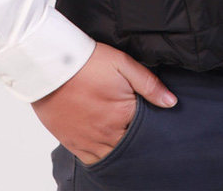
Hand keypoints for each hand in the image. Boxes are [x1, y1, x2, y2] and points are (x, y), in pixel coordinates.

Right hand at [31, 42, 177, 165]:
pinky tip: (107, 148)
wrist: (51, 66)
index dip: (151, 126)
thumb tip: (171, 102)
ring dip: (120, 149)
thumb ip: (148, 84)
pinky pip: (93, 161)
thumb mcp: (123, 64)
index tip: (152, 120)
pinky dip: (102, 157)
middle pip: (131, 146)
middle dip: (137, 140)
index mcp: (123, 114)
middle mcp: (108, 133)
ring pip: (113, 156)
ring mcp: (90, 141)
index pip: (146, 130)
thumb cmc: (87, 62)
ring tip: (122, 136)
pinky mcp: (74, 143)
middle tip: (136, 128)